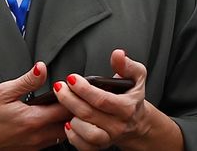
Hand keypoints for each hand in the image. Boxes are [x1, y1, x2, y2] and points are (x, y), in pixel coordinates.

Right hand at [0, 62, 71, 150]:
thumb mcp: (2, 92)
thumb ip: (27, 81)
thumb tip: (42, 68)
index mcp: (34, 119)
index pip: (68, 108)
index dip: (74, 95)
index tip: (74, 85)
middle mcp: (37, 136)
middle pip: (70, 124)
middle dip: (75, 110)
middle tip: (74, 95)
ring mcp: (34, 146)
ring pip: (62, 134)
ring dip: (67, 121)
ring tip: (63, 106)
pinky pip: (50, 141)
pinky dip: (56, 130)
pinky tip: (50, 119)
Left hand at [53, 49, 180, 150]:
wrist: (137, 121)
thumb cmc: (132, 96)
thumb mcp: (136, 76)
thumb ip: (126, 65)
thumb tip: (118, 54)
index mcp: (127, 107)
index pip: (102, 99)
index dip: (84, 90)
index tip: (71, 78)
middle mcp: (119, 125)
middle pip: (89, 114)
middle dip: (70, 100)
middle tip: (59, 87)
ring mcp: (109, 137)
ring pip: (88, 134)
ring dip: (72, 119)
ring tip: (65, 106)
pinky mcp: (100, 146)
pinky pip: (85, 147)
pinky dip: (73, 137)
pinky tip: (68, 124)